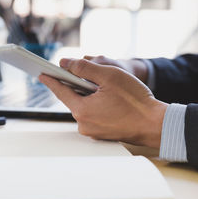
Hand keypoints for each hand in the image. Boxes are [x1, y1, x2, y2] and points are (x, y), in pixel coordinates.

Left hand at [39, 58, 167, 147]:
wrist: (155, 124)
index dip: (51, 80)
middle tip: (89, 76)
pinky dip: (99, 106)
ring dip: (92, 96)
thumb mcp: (110, 77)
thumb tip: (65, 63)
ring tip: (108, 89)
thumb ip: (84, 68)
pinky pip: (95, 116)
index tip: (42, 73)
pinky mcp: (103, 134)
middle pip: (74, 99)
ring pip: (86, 107)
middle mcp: (84, 125)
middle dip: (79, 86)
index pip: (60, 91)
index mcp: (82, 110)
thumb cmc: (136, 101)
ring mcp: (94, 132)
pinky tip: (112, 100)